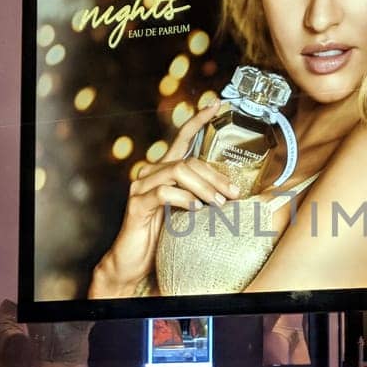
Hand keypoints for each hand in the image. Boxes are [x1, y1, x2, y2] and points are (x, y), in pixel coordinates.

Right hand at [88, 102, 239, 297]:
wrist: (133, 263)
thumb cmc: (162, 238)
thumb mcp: (186, 213)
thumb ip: (201, 197)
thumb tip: (233, 192)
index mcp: (164, 172)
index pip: (183, 138)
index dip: (198, 119)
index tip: (217, 104)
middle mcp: (151, 174)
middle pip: (188, 160)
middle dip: (214, 175)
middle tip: (233, 194)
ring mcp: (141, 188)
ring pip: (178, 172)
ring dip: (204, 187)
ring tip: (219, 204)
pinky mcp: (137, 205)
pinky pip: (163, 193)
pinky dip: (183, 198)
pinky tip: (195, 208)